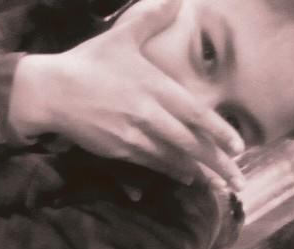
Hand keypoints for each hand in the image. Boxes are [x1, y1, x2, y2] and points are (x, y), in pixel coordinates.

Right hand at [9, 0, 244, 189]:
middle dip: (217, 164)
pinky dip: (172, 171)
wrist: (52, 93)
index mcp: (154, 87)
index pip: (196, 113)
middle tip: (239, 182)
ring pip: (173, 159)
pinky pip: (152, 163)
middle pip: (190, 144)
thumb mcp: (121, 36)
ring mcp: (134, 136)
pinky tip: (186, 178)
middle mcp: (148, 115)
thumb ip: (152, 16)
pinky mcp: (120, 150)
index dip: (219, 132)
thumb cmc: (88, 63)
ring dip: (199, 173)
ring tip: (219, 186)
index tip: (241, 148)